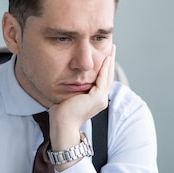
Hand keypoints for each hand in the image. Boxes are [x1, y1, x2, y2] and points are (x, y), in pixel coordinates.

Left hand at [48, 44, 115, 168]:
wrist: (62, 124)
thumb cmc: (61, 113)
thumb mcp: (69, 96)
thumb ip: (73, 87)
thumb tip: (69, 78)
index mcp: (96, 100)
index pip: (103, 79)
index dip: (105, 67)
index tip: (105, 54)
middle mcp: (101, 99)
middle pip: (108, 76)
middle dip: (110, 61)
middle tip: (112, 47)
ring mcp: (101, 99)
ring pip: (108, 76)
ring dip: (110, 61)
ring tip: (112, 49)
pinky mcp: (97, 98)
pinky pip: (102, 79)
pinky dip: (104, 68)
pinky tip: (105, 57)